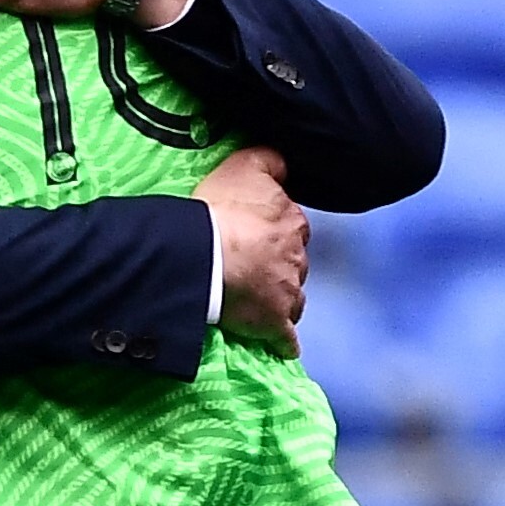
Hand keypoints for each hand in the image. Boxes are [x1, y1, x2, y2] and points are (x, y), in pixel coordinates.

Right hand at [198, 149, 304, 347]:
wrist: (206, 255)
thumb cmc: (222, 209)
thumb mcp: (244, 166)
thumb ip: (269, 160)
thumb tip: (284, 164)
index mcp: (293, 223)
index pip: (293, 227)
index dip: (275, 230)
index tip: (257, 234)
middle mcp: (298, 259)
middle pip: (294, 263)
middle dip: (279, 265)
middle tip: (252, 265)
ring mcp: (288, 294)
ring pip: (293, 298)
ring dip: (281, 299)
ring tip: (260, 300)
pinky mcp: (274, 324)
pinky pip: (286, 339)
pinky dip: (283, 342)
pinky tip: (279, 345)